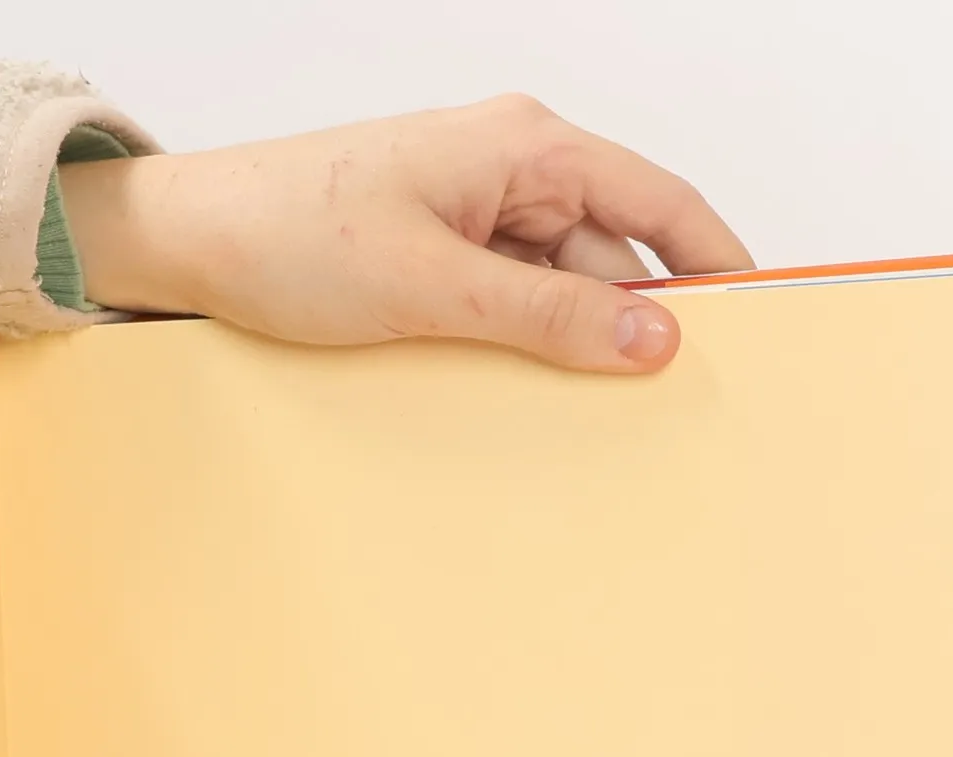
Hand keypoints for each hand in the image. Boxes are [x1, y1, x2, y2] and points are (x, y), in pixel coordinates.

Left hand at [60, 95, 751, 373]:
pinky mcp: (439, 258)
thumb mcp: (435, 285)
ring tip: (579, 415)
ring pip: (561, 290)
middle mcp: (511, 171)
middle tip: (666, 409)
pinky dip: (522, 348)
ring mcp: (474, 216)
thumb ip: (549, 315)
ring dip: (570, 347)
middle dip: (636, 327)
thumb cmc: (290, 233)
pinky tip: (521, 396)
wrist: (188, 241)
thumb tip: (653, 338)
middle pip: (614, 256)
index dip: (719, 265)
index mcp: (526, 147)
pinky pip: (510, 305)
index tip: (764, 329)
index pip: (660, 203)